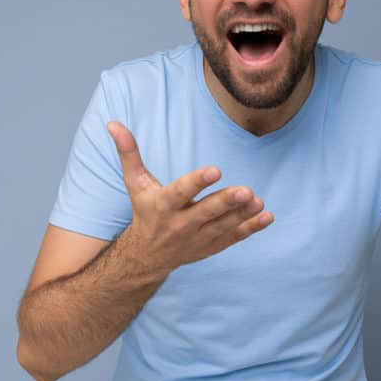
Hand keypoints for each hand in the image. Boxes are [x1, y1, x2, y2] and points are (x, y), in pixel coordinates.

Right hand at [107, 121, 272, 270]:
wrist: (147, 256)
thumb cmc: (143, 211)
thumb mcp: (134, 183)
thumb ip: (128, 153)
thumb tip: (113, 123)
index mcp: (163, 205)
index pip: (181, 192)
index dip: (197, 182)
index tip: (215, 169)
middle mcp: (181, 224)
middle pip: (206, 212)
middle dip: (226, 202)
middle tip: (246, 190)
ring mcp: (198, 237)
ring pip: (223, 226)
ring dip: (242, 214)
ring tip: (257, 200)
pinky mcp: (211, 245)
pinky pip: (233, 237)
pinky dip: (251, 229)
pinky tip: (266, 217)